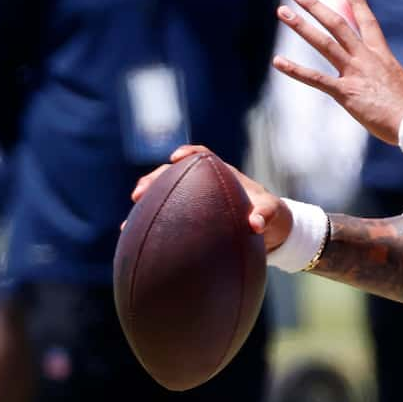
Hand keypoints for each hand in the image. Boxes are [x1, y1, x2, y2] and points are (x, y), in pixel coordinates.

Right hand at [131, 144, 298, 256]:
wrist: (274, 236)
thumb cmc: (275, 219)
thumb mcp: (275, 216)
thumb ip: (266, 215)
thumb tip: (255, 224)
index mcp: (224, 177)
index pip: (202, 158)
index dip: (188, 155)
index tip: (175, 158)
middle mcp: (206, 188)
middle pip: (172, 177)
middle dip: (153, 182)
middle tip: (138, 194)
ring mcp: (197, 205)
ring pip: (165, 200)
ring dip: (146, 209)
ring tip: (127, 225)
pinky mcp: (193, 224)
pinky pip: (169, 223)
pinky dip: (153, 230)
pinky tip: (137, 246)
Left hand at [274, 0, 402, 144]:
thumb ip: (402, 81)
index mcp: (382, 56)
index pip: (369, 23)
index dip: (359, 4)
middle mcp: (366, 58)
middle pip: (338, 24)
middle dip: (316, 6)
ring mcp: (355, 73)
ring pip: (324, 43)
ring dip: (301, 26)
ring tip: (282, 11)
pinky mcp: (346, 92)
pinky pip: (316, 79)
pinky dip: (296, 70)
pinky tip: (278, 61)